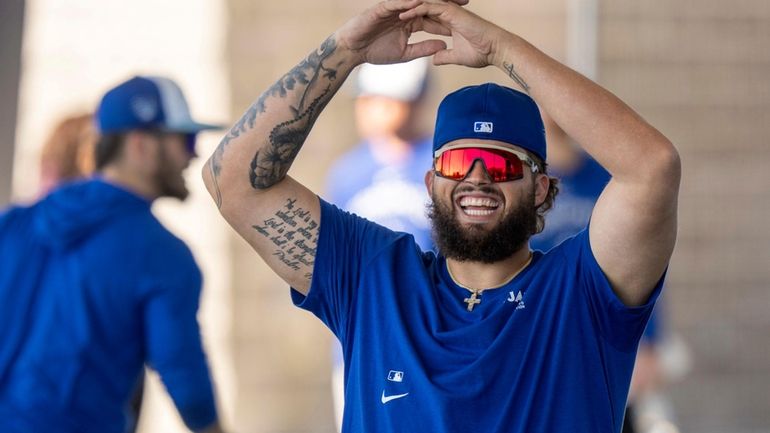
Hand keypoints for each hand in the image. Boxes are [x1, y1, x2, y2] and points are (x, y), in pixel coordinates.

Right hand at [336, 0, 468, 65]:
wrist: (352, 50)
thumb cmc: (375, 52)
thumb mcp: (405, 53)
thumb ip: (424, 48)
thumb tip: (444, 46)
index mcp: (410, 21)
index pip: (432, 16)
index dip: (448, 15)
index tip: (466, 16)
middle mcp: (404, 11)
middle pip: (428, 4)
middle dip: (446, 1)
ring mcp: (394, 8)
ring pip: (415, 0)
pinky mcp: (383, 7)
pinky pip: (397, 2)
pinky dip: (409, 2)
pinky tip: (421, 1)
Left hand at [399, 1, 508, 67]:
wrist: (496, 49)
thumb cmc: (482, 53)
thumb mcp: (457, 56)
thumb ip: (445, 56)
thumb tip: (434, 59)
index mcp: (449, 22)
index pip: (426, 18)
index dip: (411, 21)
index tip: (396, 27)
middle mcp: (448, 14)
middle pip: (422, 8)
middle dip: (405, 11)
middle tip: (387, 16)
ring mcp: (450, 11)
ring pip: (423, 5)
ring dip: (407, 8)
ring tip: (390, 13)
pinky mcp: (451, 11)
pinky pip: (428, 7)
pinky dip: (415, 9)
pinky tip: (403, 14)